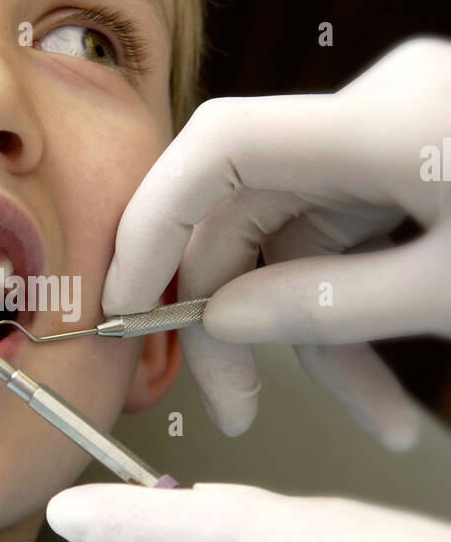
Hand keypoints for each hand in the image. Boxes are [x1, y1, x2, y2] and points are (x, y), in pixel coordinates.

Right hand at [102, 37, 450, 445]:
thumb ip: (329, 305)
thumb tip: (227, 318)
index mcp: (381, 121)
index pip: (217, 146)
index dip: (153, 221)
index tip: (124, 304)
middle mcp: (374, 116)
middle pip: (253, 211)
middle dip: (243, 320)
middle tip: (238, 414)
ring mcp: (396, 140)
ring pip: (305, 242)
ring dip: (321, 341)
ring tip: (371, 425)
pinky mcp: (417, 168)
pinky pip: (355, 242)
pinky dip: (362, 317)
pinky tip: (391, 398)